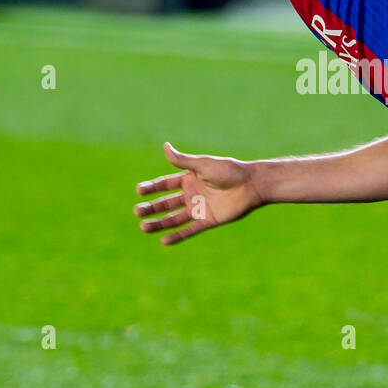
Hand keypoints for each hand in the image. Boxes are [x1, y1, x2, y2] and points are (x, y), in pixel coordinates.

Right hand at [135, 142, 262, 244]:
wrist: (250, 185)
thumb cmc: (228, 171)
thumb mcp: (202, 164)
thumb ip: (182, 161)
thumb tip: (165, 146)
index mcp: (190, 178)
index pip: (165, 184)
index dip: (152, 188)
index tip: (138, 191)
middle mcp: (192, 194)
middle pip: (167, 203)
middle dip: (151, 208)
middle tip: (137, 211)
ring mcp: (199, 208)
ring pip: (175, 218)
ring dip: (159, 223)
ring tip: (143, 228)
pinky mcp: (208, 220)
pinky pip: (190, 230)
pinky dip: (177, 236)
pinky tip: (163, 240)